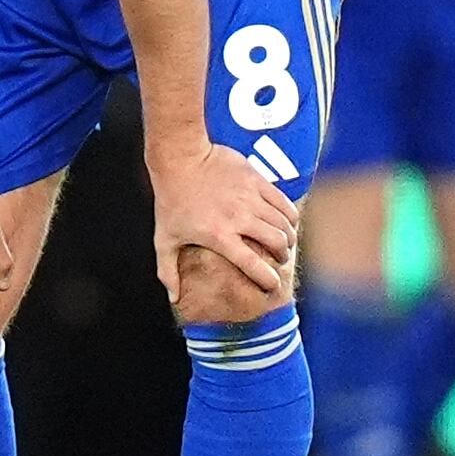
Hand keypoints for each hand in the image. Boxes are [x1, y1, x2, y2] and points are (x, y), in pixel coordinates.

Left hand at [150, 142, 295, 304]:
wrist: (179, 158)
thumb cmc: (171, 200)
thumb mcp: (164, 238)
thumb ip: (168, 269)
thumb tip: (174, 297)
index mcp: (219, 236)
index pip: (253, 265)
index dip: (268, 279)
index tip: (272, 285)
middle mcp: (239, 219)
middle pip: (276, 243)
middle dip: (282, 256)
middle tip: (279, 259)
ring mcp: (250, 198)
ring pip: (284, 224)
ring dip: (288, 237)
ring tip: (283, 241)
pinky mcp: (257, 181)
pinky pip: (284, 203)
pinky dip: (290, 216)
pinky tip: (286, 221)